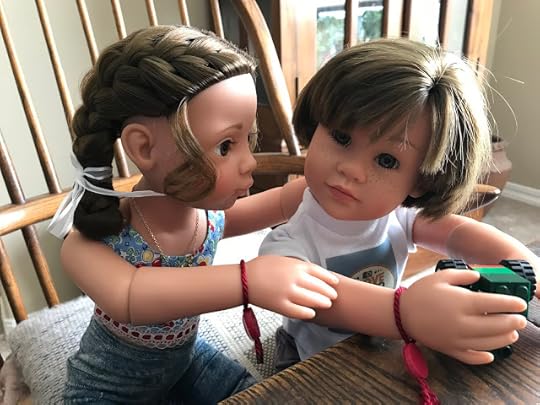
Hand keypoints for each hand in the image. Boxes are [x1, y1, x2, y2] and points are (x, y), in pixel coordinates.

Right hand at [246, 255, 338, 318]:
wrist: (243, 280)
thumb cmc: (261, 268)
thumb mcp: (282, 260)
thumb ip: (297, 266)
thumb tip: (310, 271)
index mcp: (295, 266)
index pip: (319, 272)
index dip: (329, 278)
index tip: (335, 283)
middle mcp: (294, 279)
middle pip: (319, 287)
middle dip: (329, 292)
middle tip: (333, 296)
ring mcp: (288, 293)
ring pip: (312, 300)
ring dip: (321, 303)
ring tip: (326, 305)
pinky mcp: (281, 306)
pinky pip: (299, 312)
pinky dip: (308, 313)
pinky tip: (311, 314)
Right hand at [400, 270, 527, 364]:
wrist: (401, 314)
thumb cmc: (421, 293)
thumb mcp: (440, 276)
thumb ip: (463, 275)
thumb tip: (479, 276)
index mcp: (460, 302)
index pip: (493, 304)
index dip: (510, 304)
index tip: (521, 304)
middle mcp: (461, 322)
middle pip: (495, 325)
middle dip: (512, 322)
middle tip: (520, 319)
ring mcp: (456, 338)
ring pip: (488, 343)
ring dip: (504, 339)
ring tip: (511, 334)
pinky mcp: (449, 349)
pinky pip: (471, 357)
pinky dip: (484, 357)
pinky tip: (491, 353)